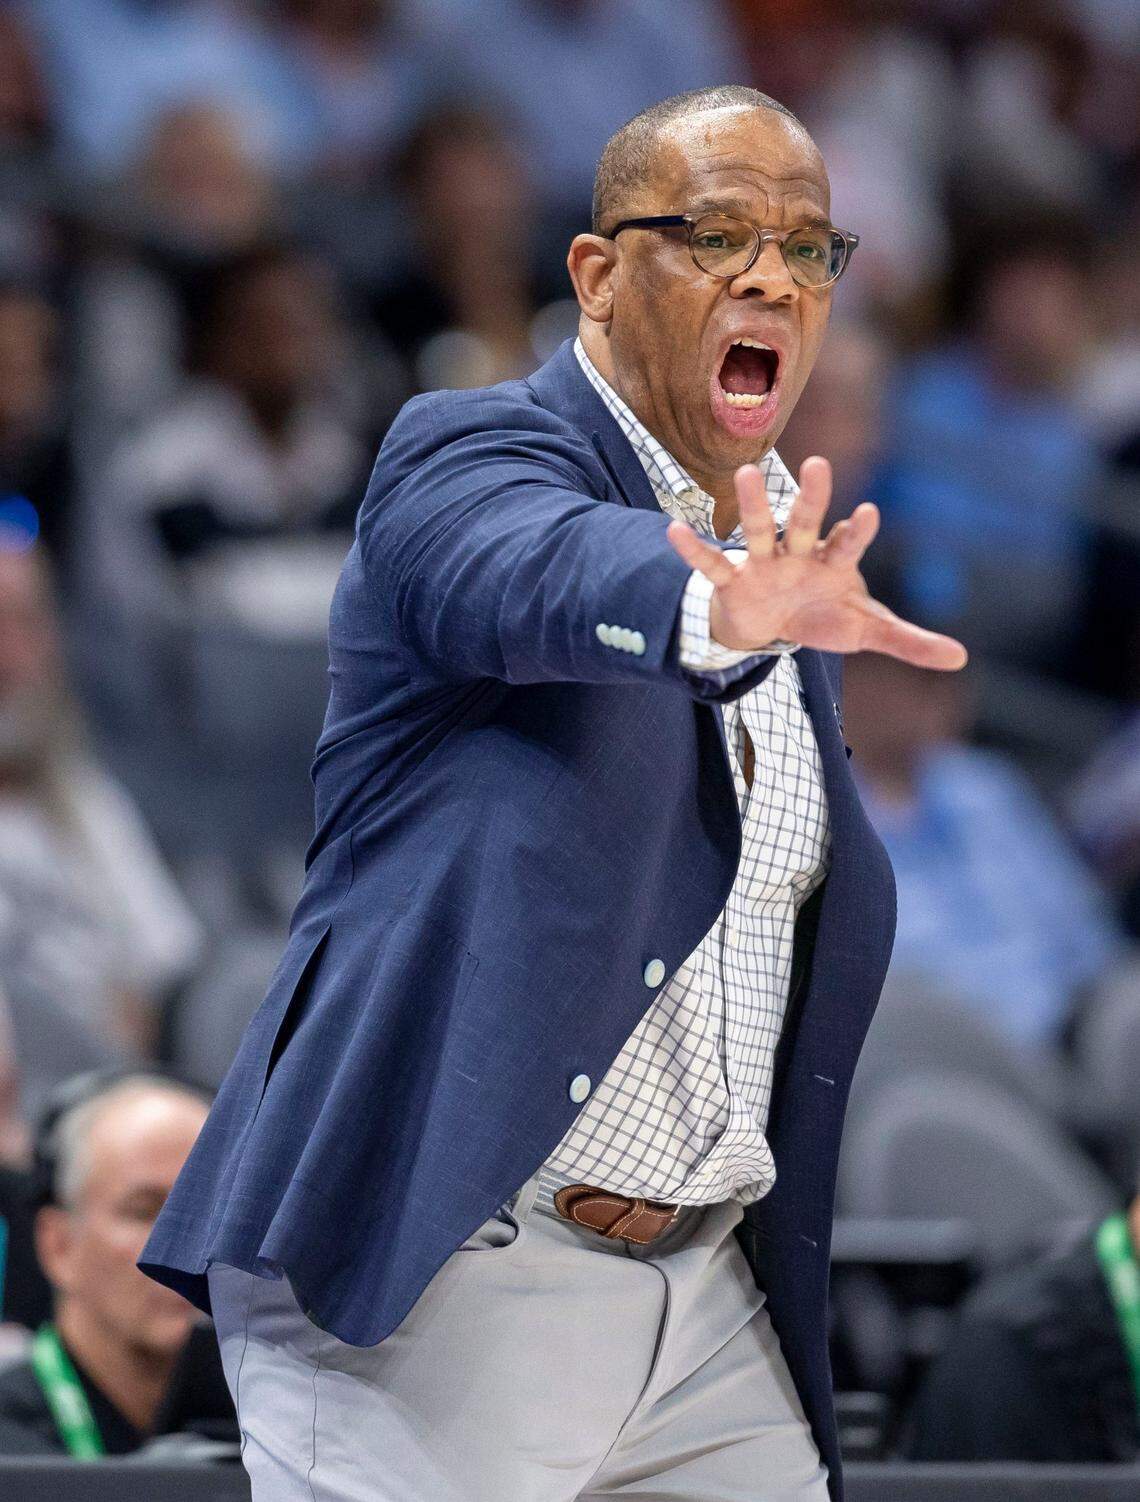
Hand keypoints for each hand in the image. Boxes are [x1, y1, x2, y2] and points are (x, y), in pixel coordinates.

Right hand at [666, 457, 967, 670]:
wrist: (775, 625)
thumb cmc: (824, 615)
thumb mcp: (867, 630)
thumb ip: (910, 640)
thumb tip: (962, 658)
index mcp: (834, 562)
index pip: (848, 542)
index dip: (857, 530)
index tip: (868, 513)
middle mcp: (799, 554)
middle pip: (805, 523)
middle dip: (811, 498)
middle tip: (817, 465)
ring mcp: (765, 564)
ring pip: (759, 532)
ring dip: (754, 506)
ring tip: (747, 472)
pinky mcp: (735, 583)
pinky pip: (713, 567)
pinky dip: (694, 552)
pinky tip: (673, 532)